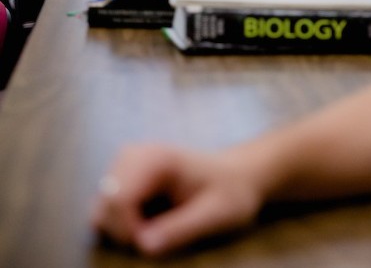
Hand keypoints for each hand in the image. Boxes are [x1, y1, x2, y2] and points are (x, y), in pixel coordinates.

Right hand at [91, 143, 266, 256]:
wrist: (239, 175)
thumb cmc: (231, 192)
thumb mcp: (215, 214)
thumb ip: (180, 228)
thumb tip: (143, 246)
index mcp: (157, 158)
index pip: (119, 199)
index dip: (130, 230)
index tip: (153, 243)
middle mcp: (135, 154)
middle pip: (104, 205)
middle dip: (124, 231)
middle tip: (157, 239)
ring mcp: (127, 164)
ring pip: (101, 208)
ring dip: (121, 228)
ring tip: (155, 230)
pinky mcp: (126, 176)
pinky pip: (107, 207)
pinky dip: (121, 223)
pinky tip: (148, 222)